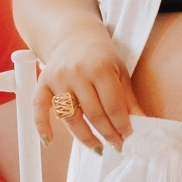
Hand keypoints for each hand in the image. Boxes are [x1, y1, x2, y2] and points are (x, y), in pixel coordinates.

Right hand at [34, 24, 140, 150]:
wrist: (74, 34)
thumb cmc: (100, 54)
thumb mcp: (120, 71)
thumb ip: (129, 99)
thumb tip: (142, 124)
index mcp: (100, 67)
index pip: (113, 106)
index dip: (122, 126)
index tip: (129, 139)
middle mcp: (77, 73)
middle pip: (94, 114)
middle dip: (108, 134)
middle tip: (117, 146)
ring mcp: (58, 78)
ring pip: (70, 117)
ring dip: (85, 137)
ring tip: (98, 148)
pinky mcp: (43, 83)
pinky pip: (39, 107)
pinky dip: (41, 125)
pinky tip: (49, 141)